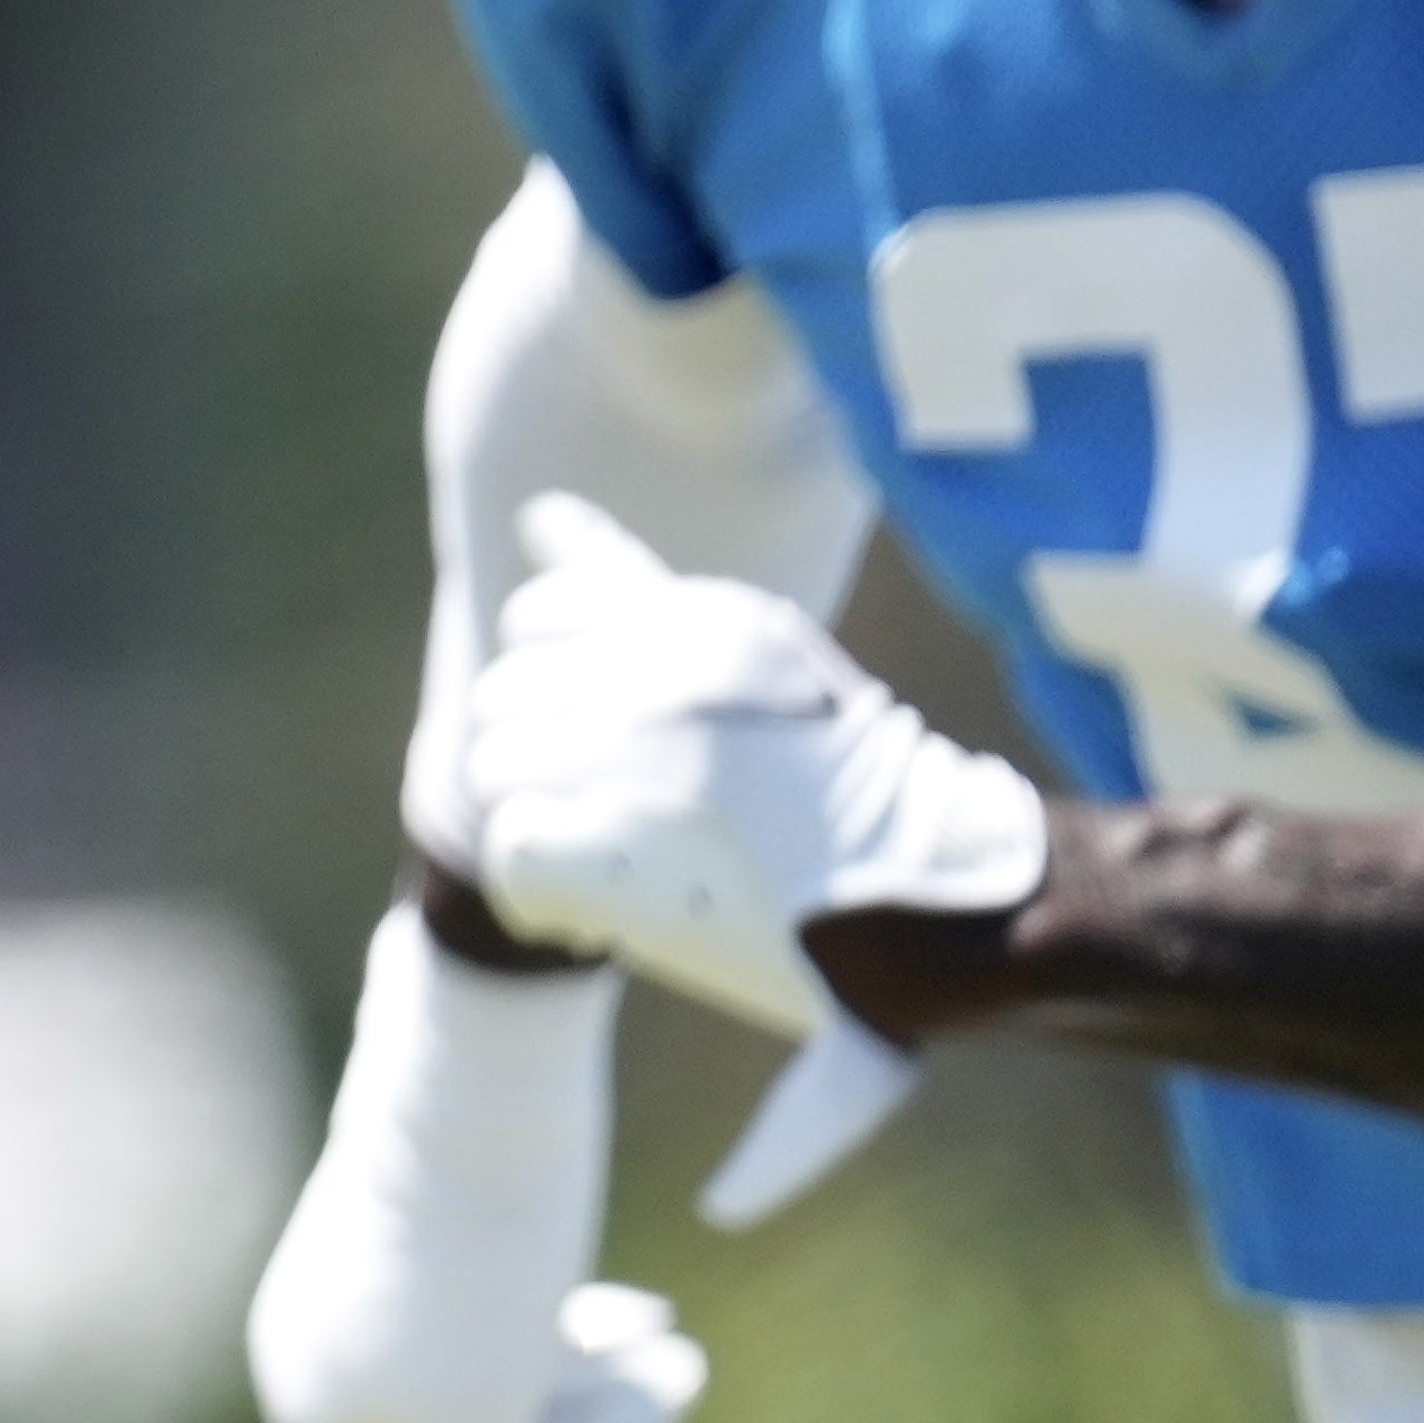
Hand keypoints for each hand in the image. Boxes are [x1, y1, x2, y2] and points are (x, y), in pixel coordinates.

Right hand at [250, 908, 707, 1422]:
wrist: (487, 1057)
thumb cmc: (483, 1251)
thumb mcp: (487, 1407)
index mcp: (315, 1404)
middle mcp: (330, 1355)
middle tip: (674, 1401)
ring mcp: (377, 1296)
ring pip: (501, 1389)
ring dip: (601, 1393)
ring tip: (679, 1357)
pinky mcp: (429, 1241)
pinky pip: (500, 1327)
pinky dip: (574, 1337)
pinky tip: (642, 1317)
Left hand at [452, 492, 1049, 1049]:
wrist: (933, 890)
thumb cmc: (840, 774)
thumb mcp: (750, 648)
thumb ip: (632, 582)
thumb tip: (536, 512)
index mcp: (694, 618)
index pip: (540, 614)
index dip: (558, 680)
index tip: (618, 728)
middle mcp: (654, 673)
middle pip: (503, 698)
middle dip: (542, 756)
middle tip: (628, 811)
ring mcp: (631, 760)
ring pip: (490, 768)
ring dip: (542, 820)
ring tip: (620, 858)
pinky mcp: (610, 853)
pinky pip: (506, 849)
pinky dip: (540, 890)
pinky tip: (596, 910)